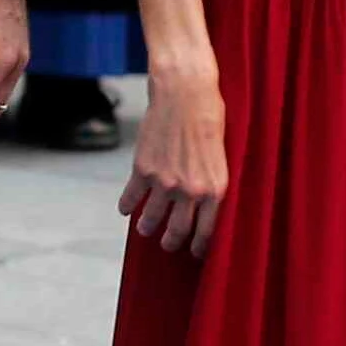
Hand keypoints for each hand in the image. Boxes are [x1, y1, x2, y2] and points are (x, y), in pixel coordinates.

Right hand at [117, 60, 226, 255]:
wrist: (184, 92)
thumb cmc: (209, 116)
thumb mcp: (220, 155)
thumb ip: (211, 181)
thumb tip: (203, 202)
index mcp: (215, 189)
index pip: (207, 231)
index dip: (198, 245)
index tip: (193, 252)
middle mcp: (190, 191)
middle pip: (178, 230)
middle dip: (172, 241)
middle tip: (168, 244)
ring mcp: (165, 182)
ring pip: (152, 217)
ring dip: (147, 226)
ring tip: (145, 229)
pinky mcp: (143, 168)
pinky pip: (132, 196)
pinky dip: (127, 205)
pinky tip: (125, 210)